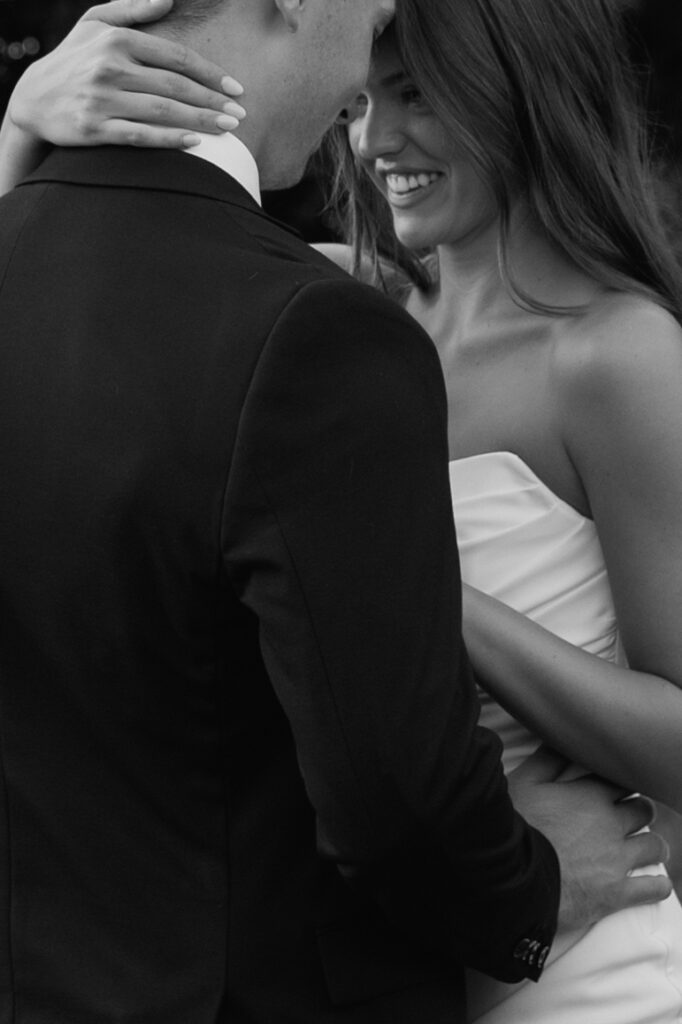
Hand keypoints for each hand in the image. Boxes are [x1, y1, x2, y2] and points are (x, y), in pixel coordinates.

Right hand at [8, 0, 245, 150]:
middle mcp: (109, 67)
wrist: (34, 98)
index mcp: (116, 40)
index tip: (237, 87)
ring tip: (229, 129)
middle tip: (241, 114)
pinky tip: (195, 142)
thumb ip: (131, 10)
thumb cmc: (73, 60)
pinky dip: (169, 139)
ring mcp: (101, 99)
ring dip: (200, 120)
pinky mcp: (94, 128)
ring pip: (162, 110)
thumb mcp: (94, 24)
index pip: (175, 57)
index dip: (210, 73)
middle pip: (174, 85)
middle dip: (212, 100)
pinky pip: (140, 135)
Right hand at [509, 746, 672, 931]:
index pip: (623, 782)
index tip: (617, 790)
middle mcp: (610, 823)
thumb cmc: (514, 825)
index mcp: (590, 795)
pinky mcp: (615, 893)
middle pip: (643, 811)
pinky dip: (657, 886)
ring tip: (647, 849)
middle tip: (631, 818)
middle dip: (640, 812)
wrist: (510, 875)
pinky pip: (653, 888)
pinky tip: (655, 885)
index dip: (622, 785)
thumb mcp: (524, 783)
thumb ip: (547, 760)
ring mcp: (616, 859)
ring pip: (654, 846)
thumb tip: (560, 740)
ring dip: (653, 846)